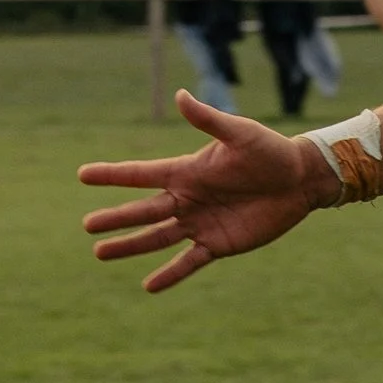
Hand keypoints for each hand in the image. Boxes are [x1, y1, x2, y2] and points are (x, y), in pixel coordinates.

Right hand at [81, 98, 325, 290]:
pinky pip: (189, 262)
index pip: (141, 174)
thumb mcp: (240, 134)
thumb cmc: (270, 151)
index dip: (112, 175)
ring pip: (157, 237)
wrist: (300, 180)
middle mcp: (187, 199)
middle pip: (143, 210)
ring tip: (101, 253)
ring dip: (130, 246)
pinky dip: (170, 274)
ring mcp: (200, 223)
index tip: (83, 175)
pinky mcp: (218, 244)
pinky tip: (149, 286)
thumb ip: (208, 120)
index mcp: (186, 171)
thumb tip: (180, 96)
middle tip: (87, 226)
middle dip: (115, 218)